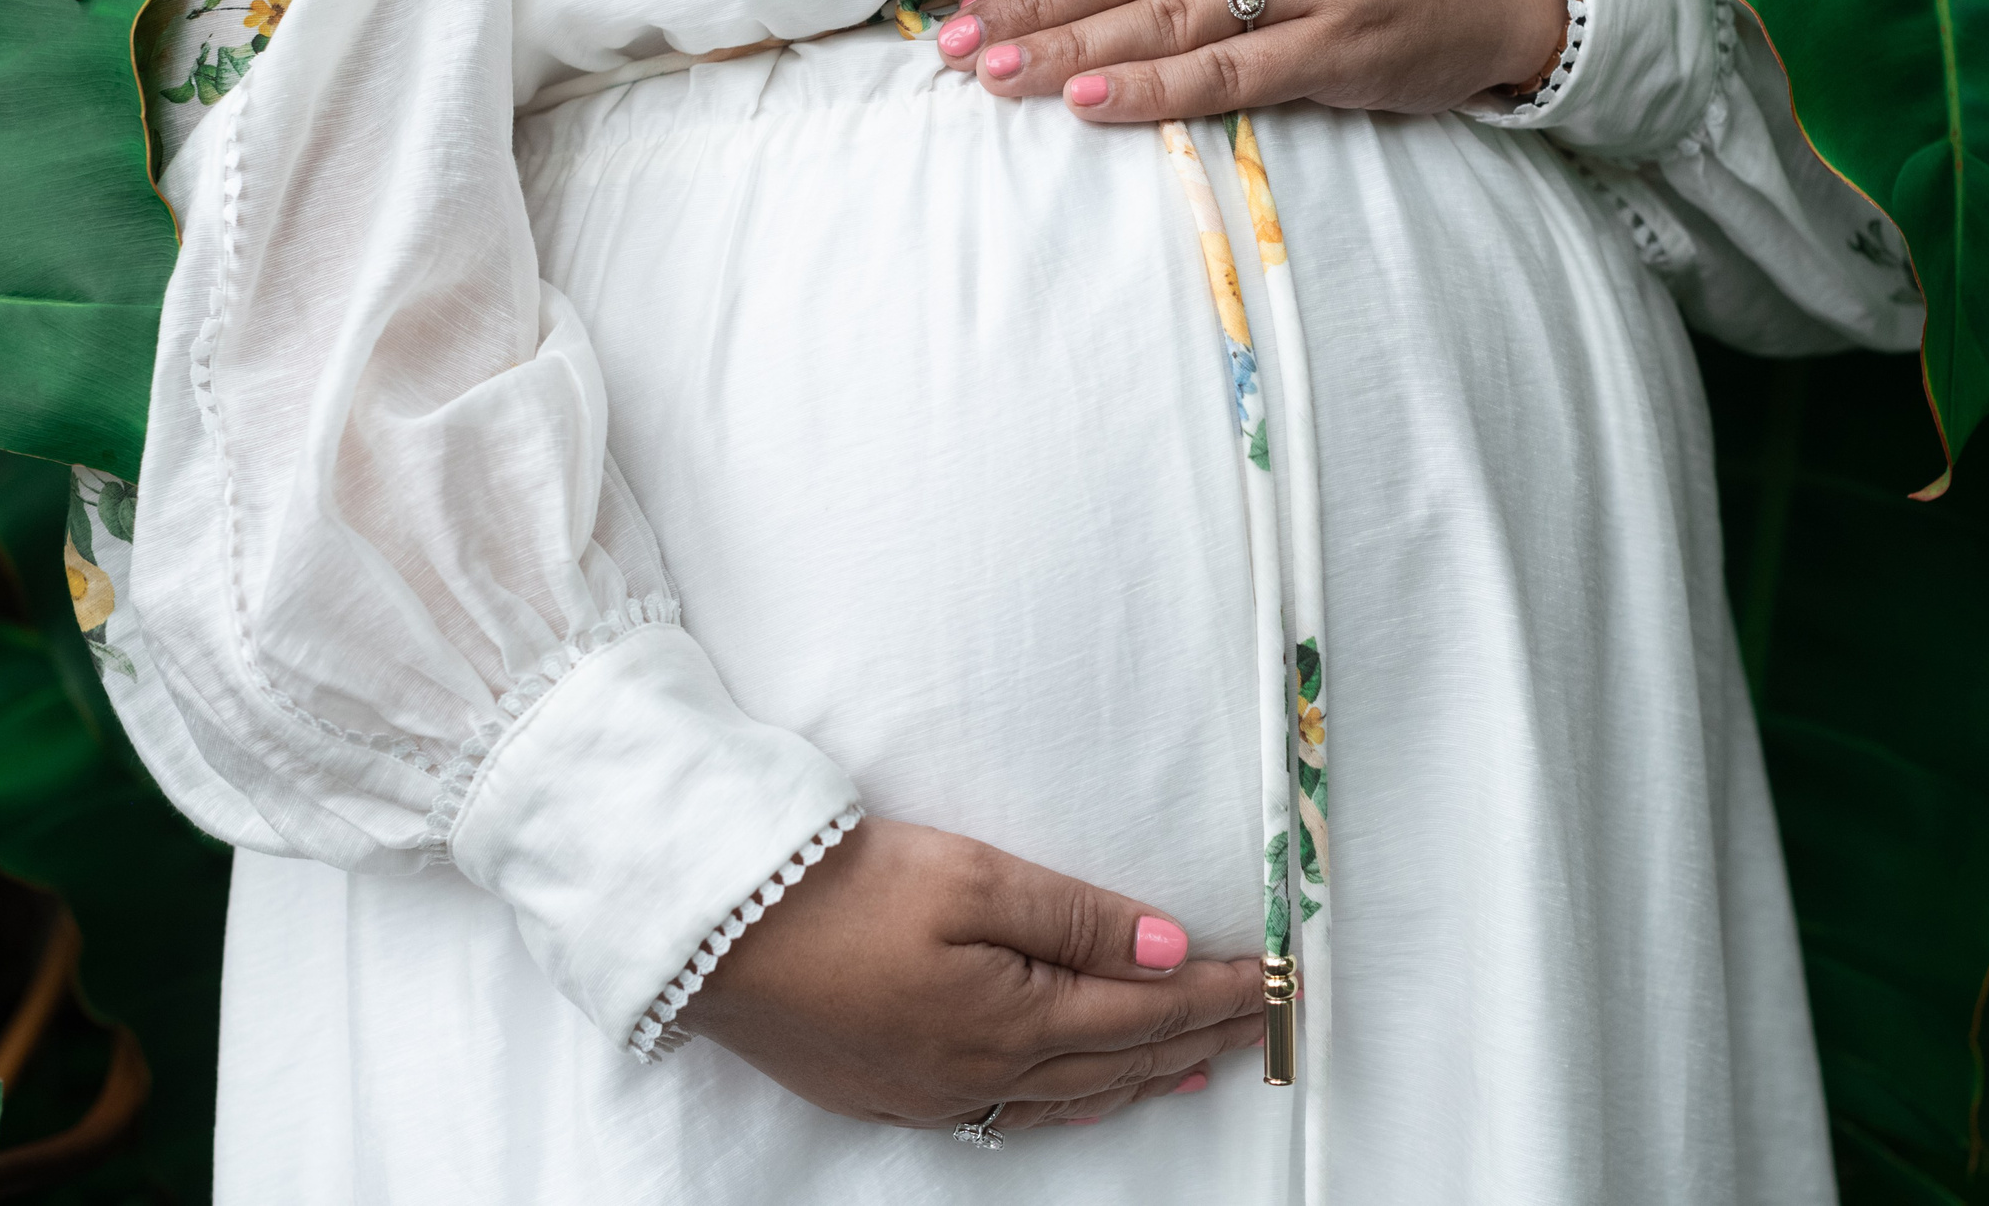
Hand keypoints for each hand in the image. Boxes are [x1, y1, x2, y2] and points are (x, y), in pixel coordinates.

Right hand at [682, 817, 1264, 1130]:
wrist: (711, 928)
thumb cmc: (837, 888)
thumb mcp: (970, 876)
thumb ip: (1077, 918)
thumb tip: (1170, 950)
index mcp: (1009, 1023)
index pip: (1145, 1012)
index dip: (1219, 994)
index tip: (1277, 977)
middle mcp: (980, 1077)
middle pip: (1118, 1061)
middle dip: (1199, 1036)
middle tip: (1265, 1019)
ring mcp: (933, 1095)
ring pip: (1069, 1097)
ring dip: (1142, 1076)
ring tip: (1199, 1063)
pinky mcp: (893, 1093)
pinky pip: (1012, 1113)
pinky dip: (1069, 1100)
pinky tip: (1080, 1092)